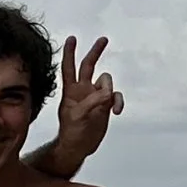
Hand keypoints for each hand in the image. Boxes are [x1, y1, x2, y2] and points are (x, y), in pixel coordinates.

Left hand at [46, 35, 120, 172]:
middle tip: (103, 39)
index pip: (69, 67)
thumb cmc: (71, 133)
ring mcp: (95, 97)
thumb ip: (92, 102)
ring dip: (109, 89)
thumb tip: (108, 93)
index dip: (70, 53)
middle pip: (89, 65)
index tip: (72, 38)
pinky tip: (116, 111)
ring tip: (108, 104)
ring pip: (106, 81)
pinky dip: (118, 101)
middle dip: (96, 52)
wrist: (78, 147)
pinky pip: (115, 97)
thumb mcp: (78, 116)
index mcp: (70, 90)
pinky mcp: (105, 106)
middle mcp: (83, 90)